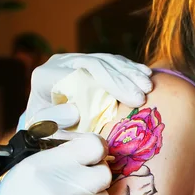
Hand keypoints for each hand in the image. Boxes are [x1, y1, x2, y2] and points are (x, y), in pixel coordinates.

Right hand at [0, 134, 111, 194]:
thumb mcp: (27, 170)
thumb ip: (61, 157)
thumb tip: (95, 148)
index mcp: (43, 167)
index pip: (95, 146)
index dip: (97, 151)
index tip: (92, 158)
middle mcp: (59, 191)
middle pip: (104, 174)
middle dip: (94, 178)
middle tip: (78, 186)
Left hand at [26, 53, 152, 127]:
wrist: (44, 127)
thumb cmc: (48, 134)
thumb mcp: (47, 133)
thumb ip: (57, 124)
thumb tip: (75, 111)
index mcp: (45, 77)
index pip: (82, 73)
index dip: (111, 84)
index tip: (135, 100)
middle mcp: (59, 63)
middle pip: (97, 64)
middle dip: (124, 79)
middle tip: (145, 94)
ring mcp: (74, 60)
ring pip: (107, 60)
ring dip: (131, 72)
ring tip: (149, 86)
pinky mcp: (87, 62)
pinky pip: (111, 61)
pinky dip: (130, 69)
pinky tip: (147, 75)